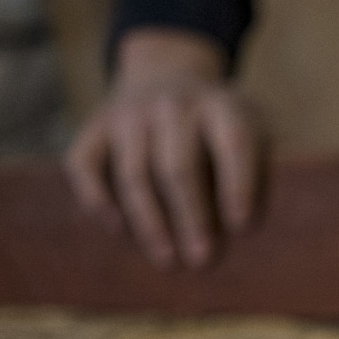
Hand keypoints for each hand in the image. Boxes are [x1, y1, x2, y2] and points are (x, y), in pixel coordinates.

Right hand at [65, 28, 261, 268]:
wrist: (166, 76)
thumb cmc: (219, 132)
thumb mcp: (251, 138)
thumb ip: (254, 180)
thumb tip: (238, 232)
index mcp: (220, 106)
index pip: (233, 142)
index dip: (238, 186)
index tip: (242, 229)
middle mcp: (172, 105)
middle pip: (178, 166)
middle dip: (191, 217)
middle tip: (203, 261)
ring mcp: (127, 114)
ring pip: (134, 174)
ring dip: (150, 223)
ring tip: (169, 262)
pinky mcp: (94, 129)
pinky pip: (85, 167)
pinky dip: (99, 200)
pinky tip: (119, 230)